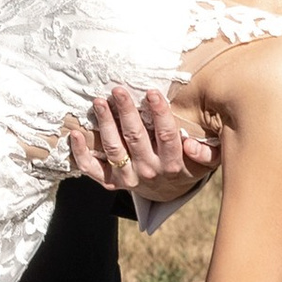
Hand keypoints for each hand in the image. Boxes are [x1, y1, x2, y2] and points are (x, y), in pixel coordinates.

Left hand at [64, 84, 219, 205]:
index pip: (166, 136)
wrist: (168, 190)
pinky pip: (92, 170)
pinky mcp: (111, 182)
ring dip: (105, 124)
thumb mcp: (205, 161)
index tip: (152, 92)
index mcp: (173, 164)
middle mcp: (149, 172)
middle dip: (126, 112)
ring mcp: (128, 178)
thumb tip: (193, 145)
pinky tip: (74, 134)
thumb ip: (207, 152)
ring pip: (113, 149)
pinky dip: (81, 153)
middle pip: (135, 138)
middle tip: (118, 90)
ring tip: (99, 102)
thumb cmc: (187, 164)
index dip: (160, 113)